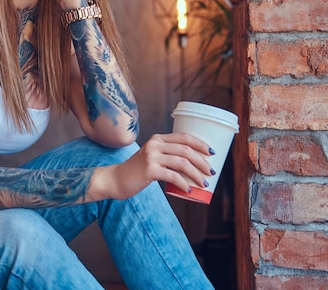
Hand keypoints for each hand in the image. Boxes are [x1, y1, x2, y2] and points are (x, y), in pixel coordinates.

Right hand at [92, 133, 214, 199]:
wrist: (115, 180)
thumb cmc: (136, 172)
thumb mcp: (151, 157)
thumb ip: (166, 156)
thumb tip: (191, 166)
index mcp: (157, 139)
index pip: (184, 137)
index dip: (200, 143)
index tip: (211, 152)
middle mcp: (155, 145)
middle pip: (186, 150)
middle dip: (202, 161)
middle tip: (211, 172)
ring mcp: (151, 157)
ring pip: (182, 163)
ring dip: (196, 174)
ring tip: (203, 183)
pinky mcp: (149, 170)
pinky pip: (173, 176)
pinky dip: (183, 184)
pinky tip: (188, 190)